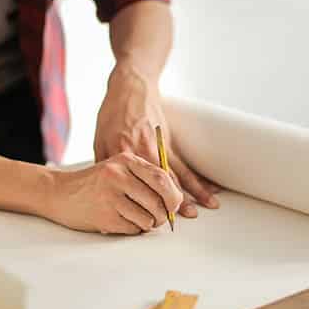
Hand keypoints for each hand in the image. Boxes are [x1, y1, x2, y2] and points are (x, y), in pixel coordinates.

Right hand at [46, 152, 182, 234]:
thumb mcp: (118, 169)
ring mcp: (110, 196)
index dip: (174, 195)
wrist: (59, 192)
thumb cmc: (95, 183)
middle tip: (161, 218)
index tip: (174, 205)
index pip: (162, 178)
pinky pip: (133, 229)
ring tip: (137, 219)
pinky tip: (123, 222)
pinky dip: (134, 229)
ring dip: (148, 224)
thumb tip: (177, 200)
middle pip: (159, 200)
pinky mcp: (104, 216)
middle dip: (165, 214)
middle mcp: (118, 175)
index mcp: (126, 160)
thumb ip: (145, 178)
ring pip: (148, 218)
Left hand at [94, 65, 219, 217]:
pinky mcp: (169, 142)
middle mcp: (142, 151)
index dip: (141, 202)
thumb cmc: (111, 114)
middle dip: (170, 203)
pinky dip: (197, 178)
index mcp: (122, 153)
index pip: (133, 184)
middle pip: (158, 183)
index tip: (147, 219)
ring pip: (175, 175)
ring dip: (190, 193)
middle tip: (179, 221)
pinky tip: (209, 189)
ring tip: (202, 209)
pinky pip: (184, 164)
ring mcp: (158, 146)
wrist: (130, 87)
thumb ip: (105, 166)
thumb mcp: (99, 140)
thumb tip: (106, 190)